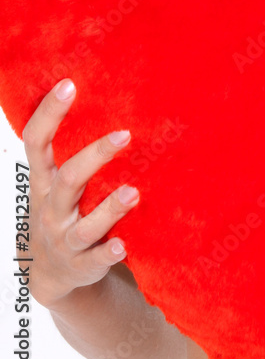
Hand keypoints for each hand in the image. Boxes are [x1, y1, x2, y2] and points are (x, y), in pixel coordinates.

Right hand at [20, 78, 139, 309]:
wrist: (51, 273)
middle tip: (124, 135)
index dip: (49, 113)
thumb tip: (103, 94)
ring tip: (133, 192)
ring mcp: (65, 239)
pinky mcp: (83, 265)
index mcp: (44, 181)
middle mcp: (51, 208)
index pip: (37, 142)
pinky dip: (109, 253)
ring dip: (109, 208)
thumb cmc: (60, 212)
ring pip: (84, 224)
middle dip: (94, 157)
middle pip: (68, 180)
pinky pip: (95, 260)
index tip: (69, 85)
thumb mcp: (55, 181)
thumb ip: (71, 148)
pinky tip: (123, 245)